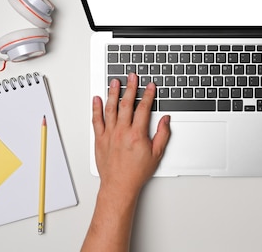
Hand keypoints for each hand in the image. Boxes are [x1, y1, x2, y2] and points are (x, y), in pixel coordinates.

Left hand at [92, 73, 170, 194]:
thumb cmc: (136, 172)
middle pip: (126, 104)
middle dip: (130, 88)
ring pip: (110, 109)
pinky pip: (96, 120)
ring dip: (113, 93)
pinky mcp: (100, 139)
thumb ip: (163, 134)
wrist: (119, 185)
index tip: (150, 86)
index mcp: (137, 134)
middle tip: (132, 77)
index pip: (143, 108)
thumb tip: (166, 120)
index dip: (148, 95)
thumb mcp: (156, 154)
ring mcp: (109, 134)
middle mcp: (122, 132)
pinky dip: (96, 108)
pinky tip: (96, 99)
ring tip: (115, 82)